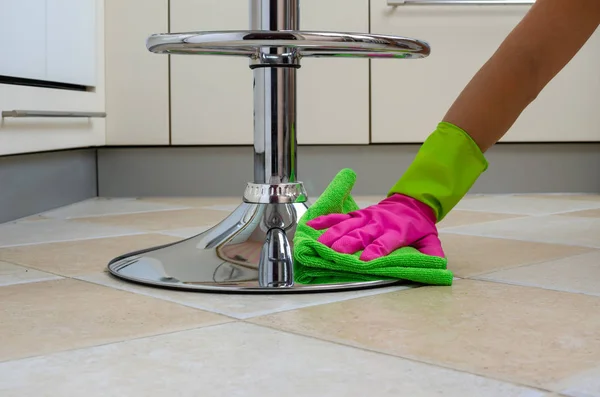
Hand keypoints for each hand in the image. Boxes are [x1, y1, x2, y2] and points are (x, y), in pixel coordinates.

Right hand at [306, 193, 443, 260]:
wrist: (411, 202)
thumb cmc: (418, 226)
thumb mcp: (430, 240)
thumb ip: (432, 254)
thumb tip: (440, 267)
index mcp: (396, 231)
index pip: (385, 242)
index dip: (375, 251)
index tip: (365, 261)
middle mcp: (378, 223)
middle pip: (361, 234)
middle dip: (347, 244)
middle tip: (334, 254)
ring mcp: (366, 217)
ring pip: (346, 225)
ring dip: (332, 235)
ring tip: (319, 245)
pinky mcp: (358, 214)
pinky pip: (339, 216)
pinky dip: (325, 219)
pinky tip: (311, 225)